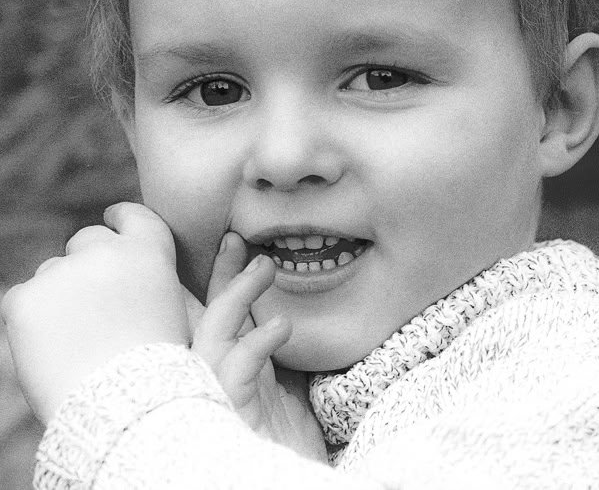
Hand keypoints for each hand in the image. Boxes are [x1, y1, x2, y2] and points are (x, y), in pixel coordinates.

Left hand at [1, 203, 189, 423]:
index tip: (111, 221)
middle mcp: (105, 251)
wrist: (126, 409)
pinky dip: (31, 322)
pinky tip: (52, 350)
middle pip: (85, 241)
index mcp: (148, 250)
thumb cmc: (156, 368)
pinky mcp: (24, 299)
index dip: (118, 219)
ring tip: (76, 343)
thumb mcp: (170, 307)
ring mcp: (61, 272)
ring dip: (59, 297)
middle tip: (91, 306)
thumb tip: (117, 271)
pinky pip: (22, 300)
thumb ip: (145, 277)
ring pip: (52, 274)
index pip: (130, 215)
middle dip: (86, 264)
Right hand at [188, 233, 326, 461]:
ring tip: (264, 265)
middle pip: (205, 313)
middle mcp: (215, 376)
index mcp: (230, 368)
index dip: (222, 278)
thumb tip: (287, 327)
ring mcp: (218, 391)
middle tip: (235, 239)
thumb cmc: (281, 448)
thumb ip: (282, 365)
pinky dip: (258, 341)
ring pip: (211, 330)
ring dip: (236, 292)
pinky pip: (237, 368)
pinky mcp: (231, 409)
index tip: (236, 244)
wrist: (281, 482)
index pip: (216, 314)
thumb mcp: (288, 397)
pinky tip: (282, 324)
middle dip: (218, 274)